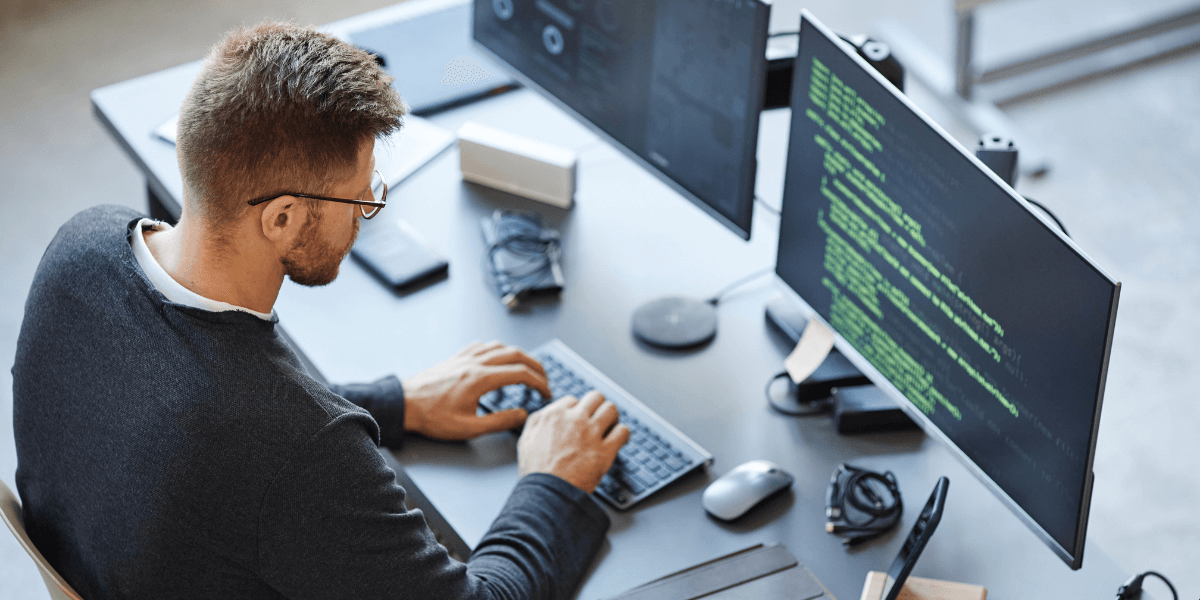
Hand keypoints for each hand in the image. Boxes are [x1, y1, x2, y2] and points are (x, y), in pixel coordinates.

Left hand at [402, 341, 550, 439]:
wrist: (404, 404)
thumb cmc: (432, 417)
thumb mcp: (469, 428)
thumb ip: (499, 421)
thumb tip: (522, 415)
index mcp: (481, 379)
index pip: (521, 373)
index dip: (539, 382)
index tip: (546, 392)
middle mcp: (475, 363)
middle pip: (516, 354)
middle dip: (535, 365)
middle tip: (544, 378)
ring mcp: (465, 357)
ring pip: (500, 347)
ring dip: (519, 355)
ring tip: (527, 367)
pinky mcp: (456, 358)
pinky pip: (483, 346)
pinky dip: (498, 349)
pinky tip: (498, 358)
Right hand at [517, 391, 630, 492]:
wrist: (547, 494)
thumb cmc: (536, 472)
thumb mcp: (526, 440)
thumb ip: (537, 422)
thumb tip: (546, 414)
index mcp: (554, 415)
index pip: (573, 400)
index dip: (577, 410)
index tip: (580, 419)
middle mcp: (574, 420)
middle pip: (596, 398)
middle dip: (597, 407)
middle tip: (599, 417)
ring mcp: (591, 434)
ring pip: (611, 409)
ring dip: (612, 417)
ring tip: (610, 426)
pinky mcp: (605, 450)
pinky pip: (623, 431)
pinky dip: (623, 434)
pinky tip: (618, 439)